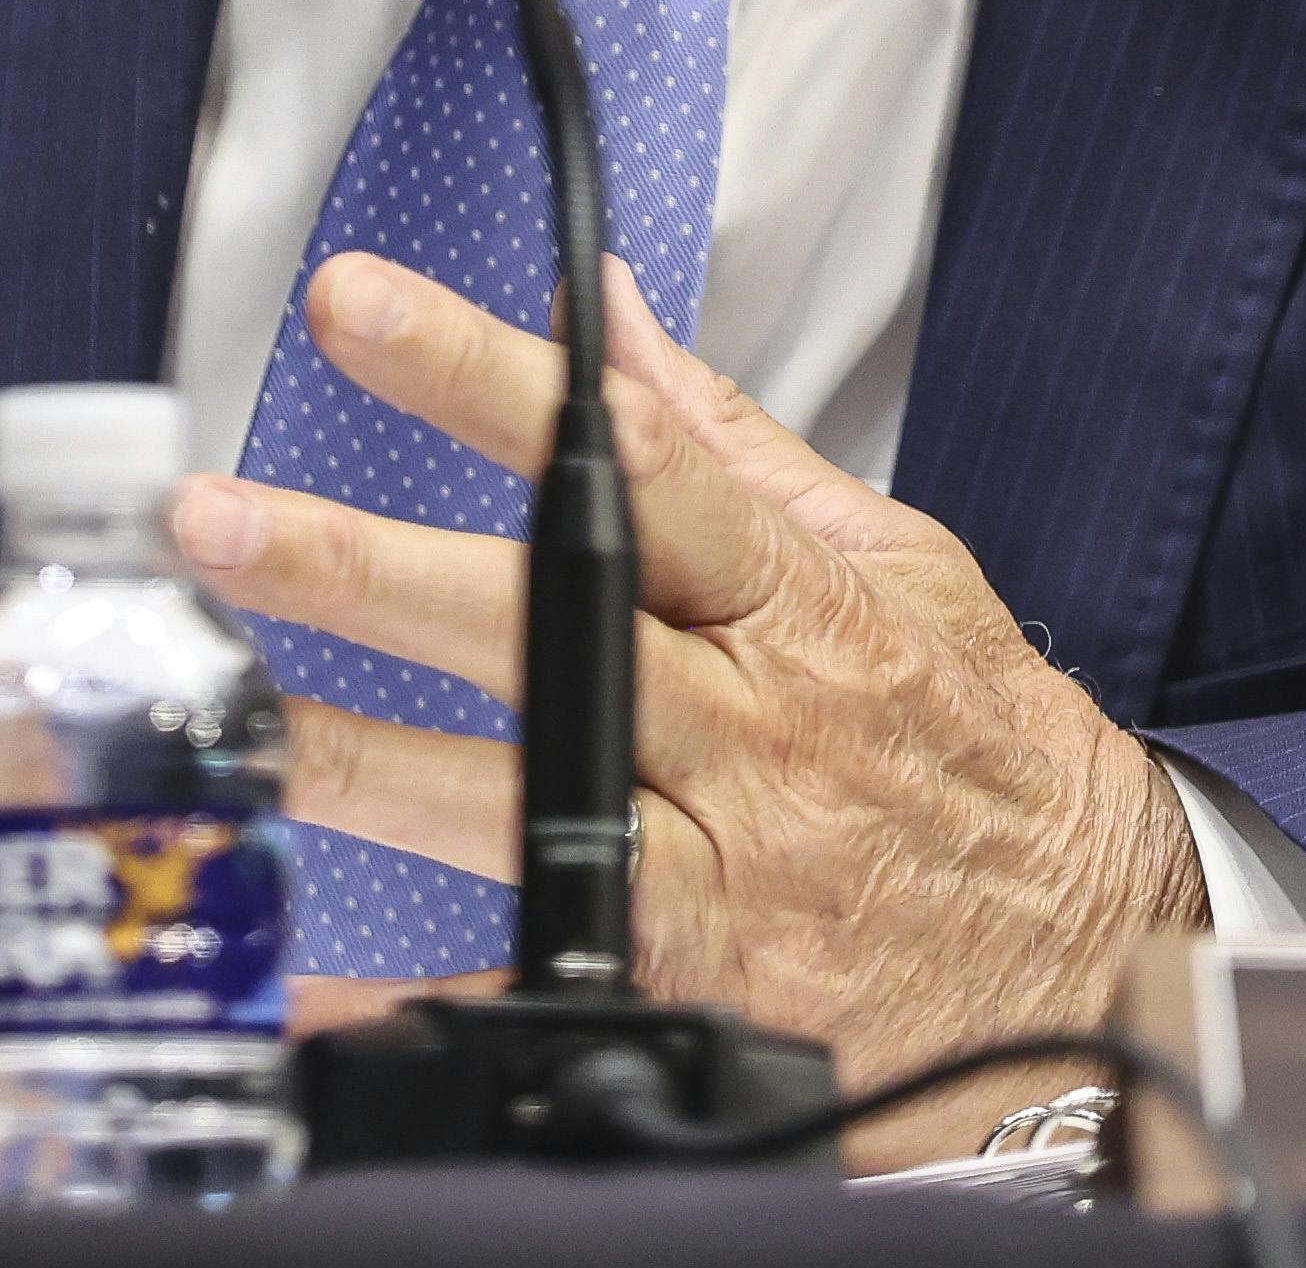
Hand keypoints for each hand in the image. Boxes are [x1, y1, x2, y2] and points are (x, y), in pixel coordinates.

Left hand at [173, 252, 1210, 1167]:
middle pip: (538, 626)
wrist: (1087, 944)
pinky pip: (531, 982)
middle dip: (365, 567)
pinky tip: (299, 981)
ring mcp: (721, 860)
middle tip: (218, 522)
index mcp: (798, 599)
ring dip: (352, 759)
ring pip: (511, 798)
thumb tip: (608, 310)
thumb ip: (730, 441)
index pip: (628, 458)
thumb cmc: (979, 746)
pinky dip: (411, 996)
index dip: (488, 376)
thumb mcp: (890, 564)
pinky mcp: (697, 980)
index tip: (361, 308)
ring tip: (220, 729)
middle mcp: (752, 723)